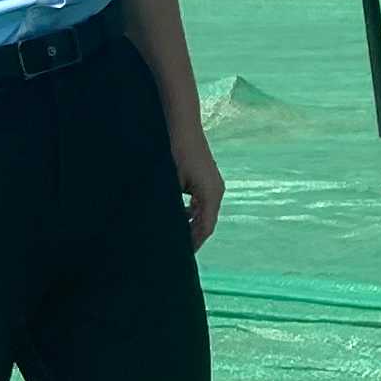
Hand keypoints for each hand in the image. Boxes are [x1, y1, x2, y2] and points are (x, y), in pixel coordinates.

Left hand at [170, 129, 225, 247]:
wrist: (179, 122)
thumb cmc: (174, 150)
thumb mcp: (169, 182)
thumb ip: (171, 206)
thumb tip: (164, 227)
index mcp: (211, 194)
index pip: (205, 228)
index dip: (193, 244)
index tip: (179, 257)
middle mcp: (216, 190)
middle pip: (205, 222)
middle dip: (191, 236)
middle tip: (173, 251)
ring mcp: (211, 183)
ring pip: (202, 212)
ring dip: (189, 224)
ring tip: (172, 236)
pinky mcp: (204, 177)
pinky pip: (200, 202)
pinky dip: (189, 212)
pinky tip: (174, 216)